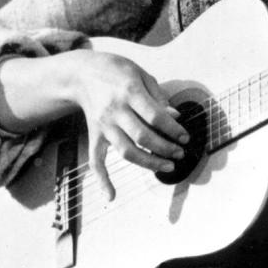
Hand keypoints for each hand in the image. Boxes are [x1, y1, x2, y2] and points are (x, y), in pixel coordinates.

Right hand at [0, 49, 189, 201]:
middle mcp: (114, 110)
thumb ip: (158, 96)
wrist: (81, 74)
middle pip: (142, 137)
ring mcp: (103, 125)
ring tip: (168, 166)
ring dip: (149, 163)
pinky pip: (97, 161)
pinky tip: (111, 196)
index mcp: (129, 92)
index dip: (173, 130)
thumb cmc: (116, 71)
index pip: (155, 116)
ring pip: (126, 151)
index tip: (185, 137)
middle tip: (180, 153)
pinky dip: (103, 180)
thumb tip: (175, 117)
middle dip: (165, 148)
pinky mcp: (95, 135)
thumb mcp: (140, 74)